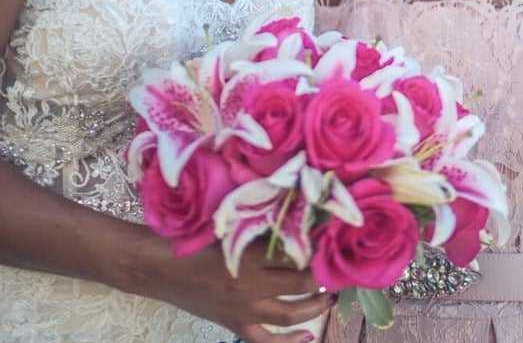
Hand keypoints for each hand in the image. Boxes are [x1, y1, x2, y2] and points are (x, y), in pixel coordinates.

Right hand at [125, 233, 330, 341]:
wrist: (158, 265)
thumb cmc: (191, 237)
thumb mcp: (227, 224)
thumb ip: (257, 225)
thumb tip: (291, 218)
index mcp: (249, 255)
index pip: (296, 254)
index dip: (318, 247)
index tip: (334, 237)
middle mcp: (251, 285)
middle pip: (301, 283)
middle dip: (324, 275)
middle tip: (338, 264)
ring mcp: (244, 309)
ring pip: (291, 314)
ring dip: (316, 305)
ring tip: (331, 295)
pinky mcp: (234, 325)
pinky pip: (267, 342)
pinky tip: (309, 337)